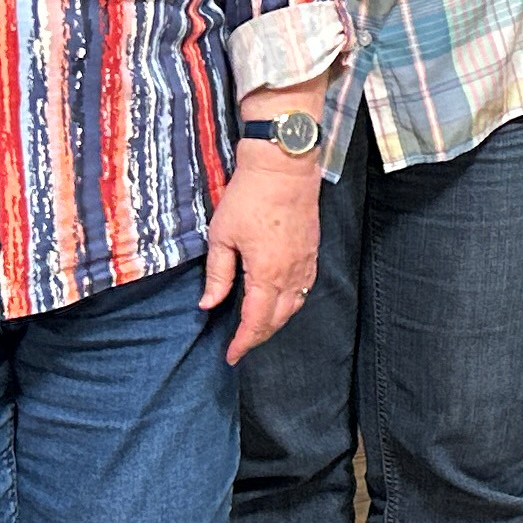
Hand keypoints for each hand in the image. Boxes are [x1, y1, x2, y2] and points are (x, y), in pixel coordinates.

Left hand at [206, 151, 324, 363]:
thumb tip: (209, 303)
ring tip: (258, 328)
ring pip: (294, 306)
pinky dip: (291, 303)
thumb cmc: (249, 197)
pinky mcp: (312, 251)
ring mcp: (305, 263)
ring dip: (276, 322)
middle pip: (278, 319)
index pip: (256, 321)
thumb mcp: (222, 236)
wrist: (283, 167)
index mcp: (266, 273)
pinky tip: (280, 302)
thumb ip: (218, 274)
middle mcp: (291, 274)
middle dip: (259, 336)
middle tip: (240, 345)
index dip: (243, 342)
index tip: (231, 355)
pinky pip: (304, 289)